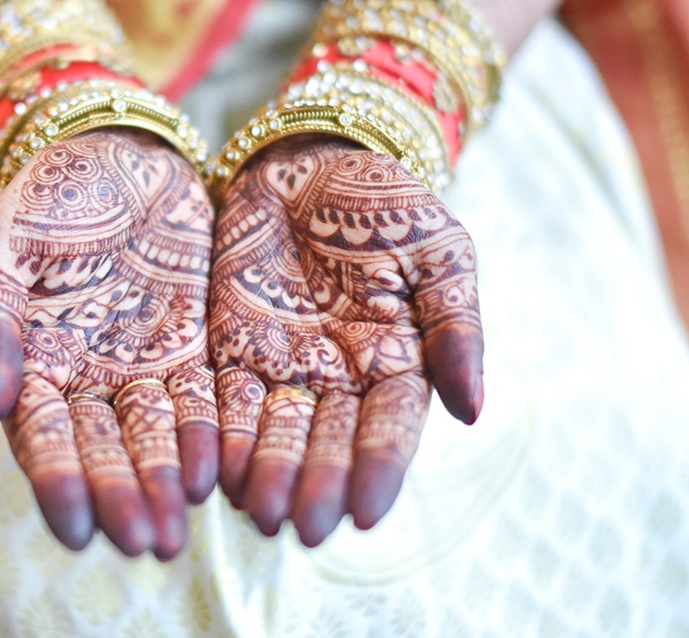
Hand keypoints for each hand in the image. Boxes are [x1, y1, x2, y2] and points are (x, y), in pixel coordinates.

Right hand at [0, 129, 216, 559]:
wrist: (114, 156)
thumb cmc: (46, 201)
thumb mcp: (0, 247)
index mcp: (33, 366)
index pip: (43, 439)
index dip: (59, 483)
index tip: (77, 530)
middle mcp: (88, 381)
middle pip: (104, 452)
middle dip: (122, 497)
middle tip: (143, 544)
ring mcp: (141, 368)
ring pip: (154, 438)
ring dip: (164, 484)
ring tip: (178, 529)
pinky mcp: (192, 348)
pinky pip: (200, 401)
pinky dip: (205, 436)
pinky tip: (214, 473)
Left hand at [209, 135, 483, 545]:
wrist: (308, 160)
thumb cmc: (383, 202)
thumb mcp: (438, 251)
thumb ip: (456, 326)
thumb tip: (472, 411)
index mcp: (398, 361)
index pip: (390, 427)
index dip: (379, 469)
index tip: (367, 514)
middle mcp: (340, 378)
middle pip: (327, 441)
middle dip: (316, 485)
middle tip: (303, 528)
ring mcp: (284, 367)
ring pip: (275, 432)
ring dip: (267, 474)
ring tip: (258, 514)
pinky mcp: (232, 350)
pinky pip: (225, 401)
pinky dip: (222, 435)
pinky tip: (215, 470)